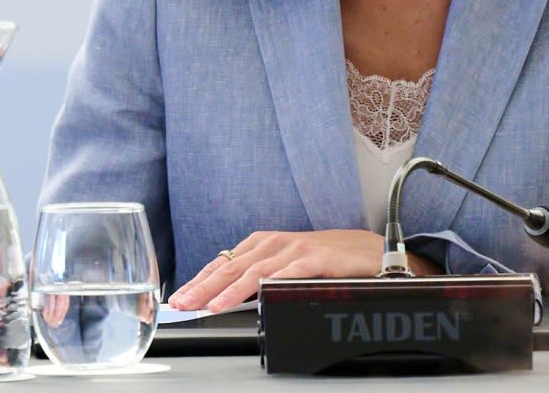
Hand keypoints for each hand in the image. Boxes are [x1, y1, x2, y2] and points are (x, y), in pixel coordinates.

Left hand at [168, 230, 429, 311]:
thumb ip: (259, 278)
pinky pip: (291, 271)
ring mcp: (295, 249)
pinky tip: (258, 293)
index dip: (199, 280)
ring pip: (255, 270)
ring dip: (230, 289)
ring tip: (211, 305)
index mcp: (261, 245)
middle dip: (203, 286)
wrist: (370, 251)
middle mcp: (274, 243)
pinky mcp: (319, 258)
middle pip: (231, 266)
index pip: (222, 263)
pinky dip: (273, 281)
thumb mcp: (285, 267)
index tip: (178, 298)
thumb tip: (226, 298)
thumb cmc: (325, 261)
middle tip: (182, 303)